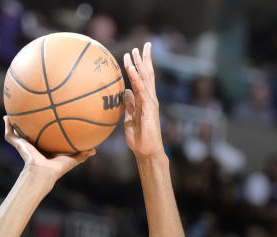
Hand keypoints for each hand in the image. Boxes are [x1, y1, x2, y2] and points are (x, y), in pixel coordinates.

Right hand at [3, 117, 93, 180]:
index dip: (43, 129)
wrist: (43, 172)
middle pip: (28, 132)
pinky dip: (7, 125)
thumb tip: (94, 151)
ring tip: (11, 112)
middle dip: (26, 124)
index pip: (43, 137)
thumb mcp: (72, 159)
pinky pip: (10, 133)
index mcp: (43, 148)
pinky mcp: (18, 143)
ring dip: (12, 123)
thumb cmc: (56, 168)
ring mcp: (23, 144)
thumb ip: (82, 155)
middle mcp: (33, 145)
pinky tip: (6, 116)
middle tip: (27, 112)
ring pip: (16, 131)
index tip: (44, 120)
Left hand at [122, 42, 163, 158]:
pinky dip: (135, 77)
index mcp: (144, 100)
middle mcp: (149, 98)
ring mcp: (150, 101)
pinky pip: (141, 89)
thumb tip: (125, 92)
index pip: (142, 79)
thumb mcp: (129, 118)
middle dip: (144, 59)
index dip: (139, 66)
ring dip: (139, 64)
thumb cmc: (138, 137)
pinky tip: (131, 68)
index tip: (135, 54)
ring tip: (135, 51)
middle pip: (147, 74)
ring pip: (145, 79)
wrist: (146, 150)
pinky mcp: (148, 107)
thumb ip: (129, 105)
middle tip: (141, 45)